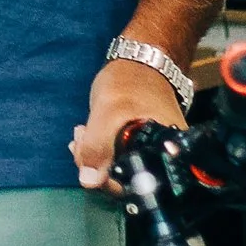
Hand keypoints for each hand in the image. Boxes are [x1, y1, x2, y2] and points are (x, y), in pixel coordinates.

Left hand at [71, 58, 185, 191]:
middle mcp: (163, 158)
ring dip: (93, 156)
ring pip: (117, 168)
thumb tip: (89, 183)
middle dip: (96, 167)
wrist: (140, 59)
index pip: (139, 186)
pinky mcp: (137, 144)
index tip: (88, 166)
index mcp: (166, 154)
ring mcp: (149, 151)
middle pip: (126, 180)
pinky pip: (116, 156)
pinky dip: (98, 149)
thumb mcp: (109, 112)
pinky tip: (84, 135)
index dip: (109, 183)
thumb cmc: (131, 82)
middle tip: (79, 143)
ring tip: (80, 134)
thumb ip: (98, 146)